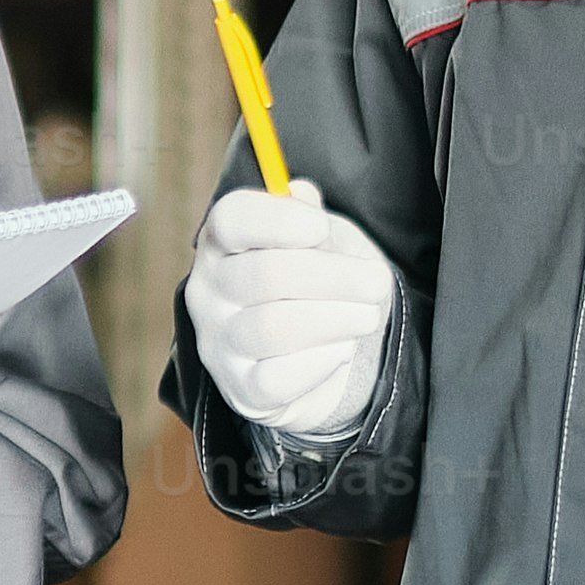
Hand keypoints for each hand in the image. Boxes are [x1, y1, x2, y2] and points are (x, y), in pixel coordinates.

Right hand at [186, 185, 394, 437]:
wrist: (304, 359)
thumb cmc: (307, 287)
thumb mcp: (311, 242)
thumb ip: (305, 215)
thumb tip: (301, 193)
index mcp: (222, 245)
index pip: (232, 219)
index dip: (278, 221)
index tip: (321, 229)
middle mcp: (208, 293)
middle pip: (265, 275)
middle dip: (334, 277)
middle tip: (376, 282)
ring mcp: (219, 344)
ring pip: (273, 328)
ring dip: (335, 319)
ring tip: (367, 316)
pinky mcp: (241, 391)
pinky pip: (277, 378)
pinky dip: (319, 362)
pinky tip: (340, 350)